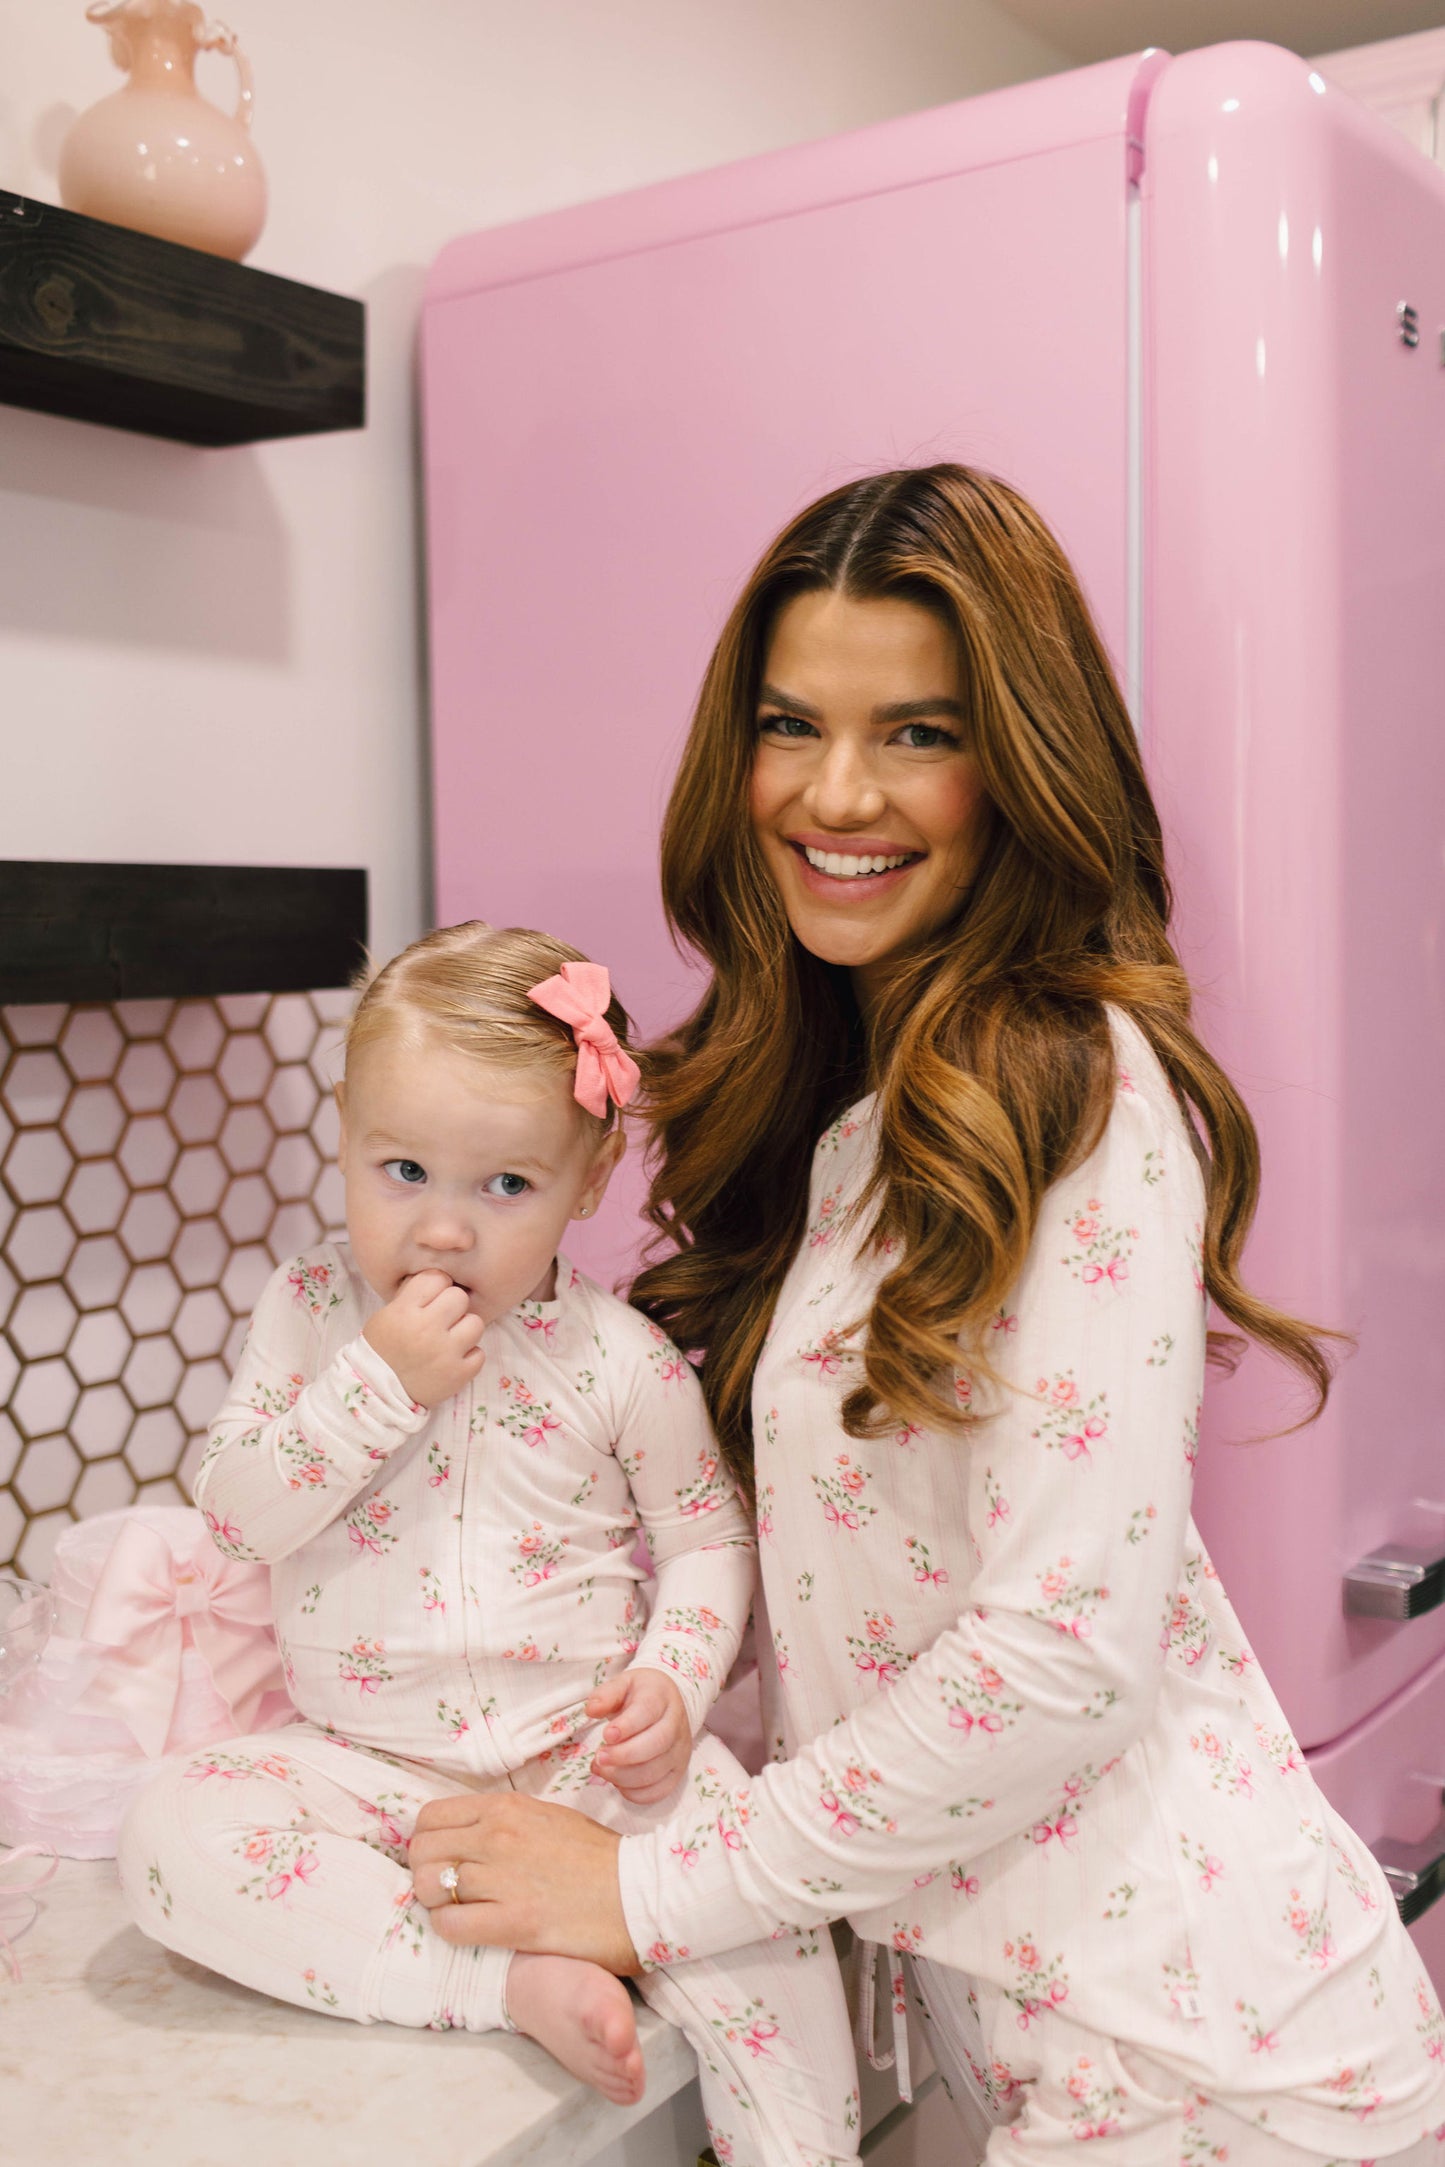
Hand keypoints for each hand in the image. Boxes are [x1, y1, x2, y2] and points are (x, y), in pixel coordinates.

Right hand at [363, 1270, 484, 1406]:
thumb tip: (440, 1278)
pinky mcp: (458, 1375)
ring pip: (475, 1323)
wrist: (377, 1393)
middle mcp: (426, 1330)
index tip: (432, 1298)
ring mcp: (445, 1353)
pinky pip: (480, 1354)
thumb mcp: (387, 1314)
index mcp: (405, 1311)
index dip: (436, 1286)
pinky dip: (469, 1356)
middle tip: (443, 1320)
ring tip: (450, 1339)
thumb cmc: (383, 1349)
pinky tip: (454, 1359)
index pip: (436, 1278)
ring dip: (465, 1330)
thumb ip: (412, 1295)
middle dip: (452, 1307)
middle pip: (459, 1297)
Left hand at [410, 1793, 639, 1974]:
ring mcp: (504, 1877)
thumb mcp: (547, 1818)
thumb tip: (464, 1836)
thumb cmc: (598, 1858)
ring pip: (428, 1887)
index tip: (441, 1859)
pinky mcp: (513, 1921)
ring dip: (438, 1903)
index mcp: (506, 1808)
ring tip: (460, 1910)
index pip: (430, 1818)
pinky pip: (450, 1925)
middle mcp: (498, 1836)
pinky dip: (451, 1929)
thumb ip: (503, 1823)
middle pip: (421, 1851)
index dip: (428, 1842)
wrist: (640, 1892)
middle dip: (424, 1873)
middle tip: (445, 1890)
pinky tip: (473, 1929)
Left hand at [587, 1668, 690, 1802]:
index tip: (606, 1735)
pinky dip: (634, 1793)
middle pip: (657, 1744)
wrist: (667, 1703)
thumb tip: (591, 1710)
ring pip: (655, 1771)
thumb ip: (606, 1695)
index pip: (648, 1711)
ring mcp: (680, 1751)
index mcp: (661, 1697)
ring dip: (623, 1776)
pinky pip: (659, 1791)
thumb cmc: (640, 1695)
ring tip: (601, 1768)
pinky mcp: (678, 1772)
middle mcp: (676, 1724)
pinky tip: (617, 1782)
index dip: (627, 1726)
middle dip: (623, 1755)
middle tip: (598, 1757)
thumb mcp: (623, 1684)